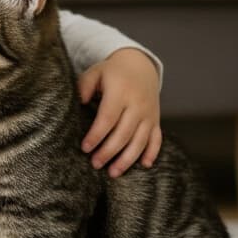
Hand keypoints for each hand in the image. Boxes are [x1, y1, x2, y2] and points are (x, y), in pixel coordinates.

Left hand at [77, 48, 161, 177]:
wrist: (140, 65)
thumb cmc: (112, 72)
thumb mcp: (96, 72)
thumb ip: (85, 86)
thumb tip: (80, 102)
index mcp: (121, 92)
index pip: (107, 118)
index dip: (96, 135)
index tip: (85, 148)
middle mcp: (137, 104)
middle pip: (124, 133)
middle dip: (109, 152)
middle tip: (95, 164)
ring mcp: (149, 114)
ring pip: (140, 140)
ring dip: (127, 159)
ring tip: (113, 173)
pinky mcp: (156, 120)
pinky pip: (157, 139)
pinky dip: (152, 153)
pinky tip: (144, 165)